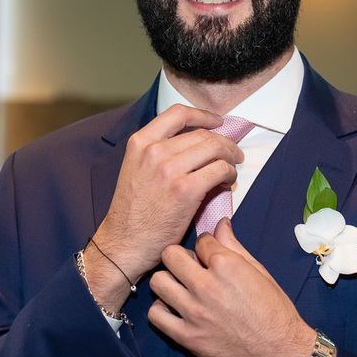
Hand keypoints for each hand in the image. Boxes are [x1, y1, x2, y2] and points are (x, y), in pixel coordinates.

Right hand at [86, 105, 244, 308]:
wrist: (124, 243)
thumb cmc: (133, 211)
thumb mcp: (137, 169)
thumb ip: (160, 152)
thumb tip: (197, 144)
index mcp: (140, 142)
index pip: (178, 113)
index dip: (203, 115)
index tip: (217, 122)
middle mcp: (154, 151)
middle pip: (202, 133)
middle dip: (224, 142)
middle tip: (233, 154)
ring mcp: (169, 169)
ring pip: (215, 149)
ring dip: (230, 158)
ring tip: (230, 170)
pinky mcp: (185, 190)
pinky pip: (220, 170)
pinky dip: (229, 175)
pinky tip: (225, 184)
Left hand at [149, 219, 314, 356]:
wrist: (281, 354)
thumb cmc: (275, 313)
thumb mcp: (259, 272)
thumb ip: (234, 246)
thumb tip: (221, 224)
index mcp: (227, 266)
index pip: (200, 240)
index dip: (206, 246)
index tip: (209, 255)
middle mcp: (207, 286)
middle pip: (170, 255)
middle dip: (181, 257)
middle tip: (190, 268)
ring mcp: (194, 312)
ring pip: (158, 282)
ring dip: (168, 281)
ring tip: (181, 288)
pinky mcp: (187, 337)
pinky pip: (155, 315)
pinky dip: (162, 310)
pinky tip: (176, 309)